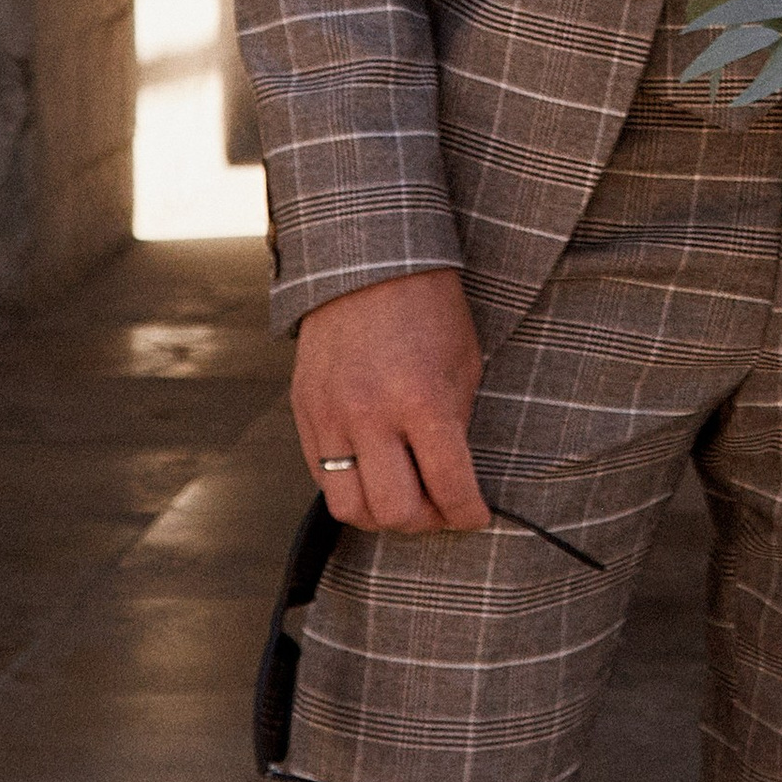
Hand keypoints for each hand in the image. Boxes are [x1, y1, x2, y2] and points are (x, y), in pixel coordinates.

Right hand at [292, 267, 488, 532]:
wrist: (369, 261)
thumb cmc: (430, 308)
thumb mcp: (464, 362)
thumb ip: (456, 425)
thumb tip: (454, 481)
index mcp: (423, 399)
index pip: (449, 486)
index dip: (469, 513)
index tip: (477, 515)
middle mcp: (371, 414)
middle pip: (395, 512)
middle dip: (427, 520)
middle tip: (441, 508)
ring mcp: (331, 415)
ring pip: (350, 509)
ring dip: (382, 515)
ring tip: (404, 497)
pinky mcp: (305, 412)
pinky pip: (322, 478)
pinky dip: (352, 488)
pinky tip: (374, 473)